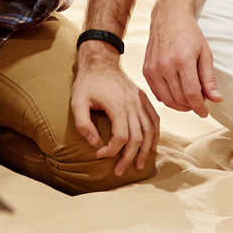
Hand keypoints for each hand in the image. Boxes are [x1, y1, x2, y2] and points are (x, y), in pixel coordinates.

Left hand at [71, 43, 158, 175]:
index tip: (99, 154)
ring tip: (139, 165)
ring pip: (150, 131)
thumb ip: (83, 124)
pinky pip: (154, 119)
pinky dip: (155, 135)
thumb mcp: (77, 102)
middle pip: (138, 138)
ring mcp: (140, 101)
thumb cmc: (88, 82)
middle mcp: (133, 104)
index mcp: (118, 105)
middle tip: (119, 171)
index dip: (112, 150)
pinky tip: (151, 146)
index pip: (122, 137)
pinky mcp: (143, 98)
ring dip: (146, 150)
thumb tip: (95, 143)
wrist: (100, 61)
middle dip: (129, 158)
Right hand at [143, 4, 220, 115]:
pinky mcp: (146, 70)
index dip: (200, 107)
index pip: (192, 94)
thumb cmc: (190, 34)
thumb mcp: (205, 53)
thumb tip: (216, 99)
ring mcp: (153, 68)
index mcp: (183, 60)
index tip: (205, 113)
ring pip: (167, 99)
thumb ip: (209, 78)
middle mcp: (165, 65)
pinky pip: (157, 93)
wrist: (169, 17)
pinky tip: (177, 94)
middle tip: (200, 102)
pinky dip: (167, 99)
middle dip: (191, 106)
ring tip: (190, 100)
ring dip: (180, 105)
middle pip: (179, 99)